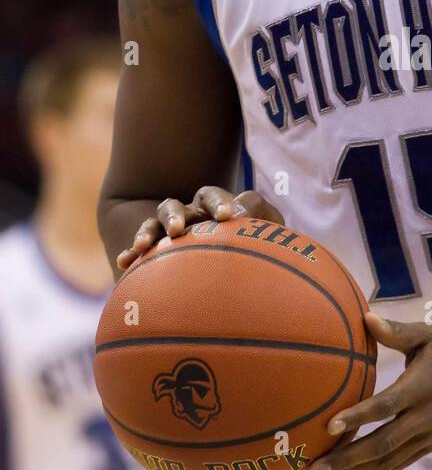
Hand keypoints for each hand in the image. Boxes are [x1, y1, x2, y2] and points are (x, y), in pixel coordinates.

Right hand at [116, 187, 283, 268]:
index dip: (219, 203)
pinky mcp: (159, 253)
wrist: (247, 272)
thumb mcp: (268, 229)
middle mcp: (191, 216)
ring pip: (155, 225)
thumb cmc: (261, 246)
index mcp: (216, 208)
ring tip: (143, 246)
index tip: (228, 217)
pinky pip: (141, 250)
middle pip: (177, 206)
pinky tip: (124, 263)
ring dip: (149, 231)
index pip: (214, 197)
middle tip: (178, 230)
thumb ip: (260, 216)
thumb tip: (238, 214)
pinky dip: (132, 253)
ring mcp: (172, 233)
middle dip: (176, 215)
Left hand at [307, 312, 431, 469]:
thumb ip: (395, 330)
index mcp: (422, 387)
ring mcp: (431, 434)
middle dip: (346, 461)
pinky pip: (402, 462)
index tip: (329, 428)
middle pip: (383, 445)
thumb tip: (364, 316)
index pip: (386, 407)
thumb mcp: (428, 332)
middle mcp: (426, 416)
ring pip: (390, 461)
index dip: (358, 418)